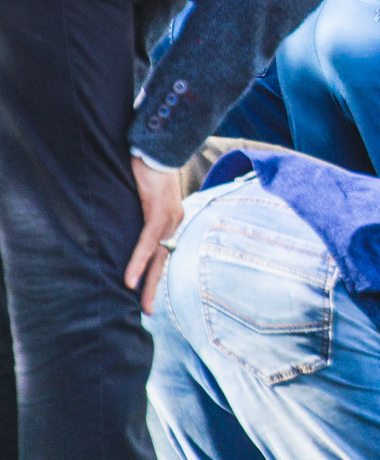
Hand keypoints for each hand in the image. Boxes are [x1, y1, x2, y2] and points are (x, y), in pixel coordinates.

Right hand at [125, 153, 184, 312]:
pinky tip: (130, 278)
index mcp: (172, 221)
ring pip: (159, 255)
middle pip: (165, 261)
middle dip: (156, 288)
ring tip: (140, 304)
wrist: (157, 145)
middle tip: (149, 313)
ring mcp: (170, 216)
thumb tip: (125, 230)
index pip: (165, 254)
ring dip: (148, 282)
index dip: (157, 275)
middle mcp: (175, 221)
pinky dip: (139, 260)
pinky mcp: (159, 209)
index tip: (150, 297)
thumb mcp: (145, 198)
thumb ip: (141, 216)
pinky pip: (148, 240)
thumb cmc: (147, 171)